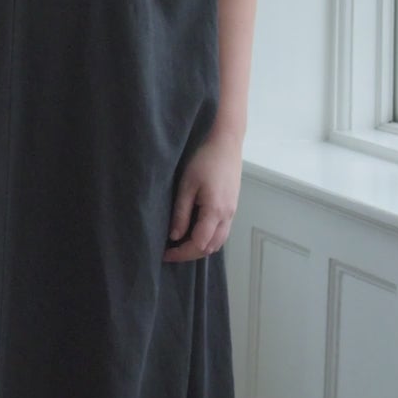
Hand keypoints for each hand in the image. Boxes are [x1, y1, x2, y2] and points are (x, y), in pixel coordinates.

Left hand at [164, 130, 242, 262]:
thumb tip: (174, 237)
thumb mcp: (186, 185)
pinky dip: (208, 239)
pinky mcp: (232, 207)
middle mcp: (227, 216)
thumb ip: (181, 213)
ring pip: (218, 242)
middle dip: (190, 254)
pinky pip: (222, 232)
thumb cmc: (204, 159)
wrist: (226, 143)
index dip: (181, 253)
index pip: (198, 244)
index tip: (164, 253)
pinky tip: (194, 233)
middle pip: (210, 247)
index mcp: (215, 211)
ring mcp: (232, 212)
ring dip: (200, 248)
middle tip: (170, 252)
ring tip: (180, 245)